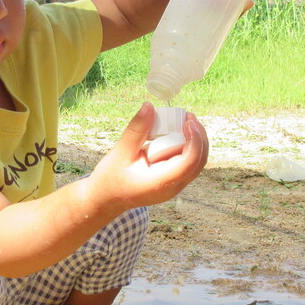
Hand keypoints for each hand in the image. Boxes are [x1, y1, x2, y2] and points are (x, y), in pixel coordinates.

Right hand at [88, 102, 208, 209]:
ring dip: (194, 141)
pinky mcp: (172, 181)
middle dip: (198, 137)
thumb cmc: (110, 179)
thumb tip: (149, 106)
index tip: (188, 121)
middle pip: (199, 161)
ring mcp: (174, 186)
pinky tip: (176, 133)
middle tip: (188, 117)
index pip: (189, 162)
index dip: (194, 140)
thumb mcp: (120, 152)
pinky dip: (186, 147)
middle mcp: (173, 187)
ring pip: (196, 162)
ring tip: (183, 122)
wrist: (106, 199)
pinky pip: (187, 162)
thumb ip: (136, 130)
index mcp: (161, 183)